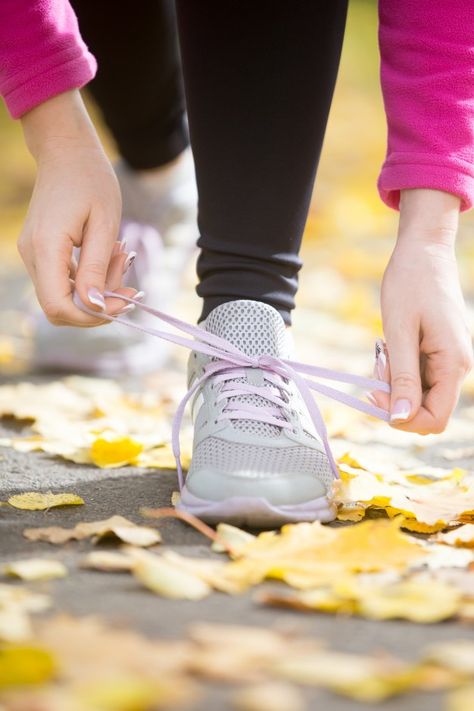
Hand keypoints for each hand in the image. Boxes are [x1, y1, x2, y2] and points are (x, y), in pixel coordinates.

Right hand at [18, 90, 135, 325]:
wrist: (67, 151)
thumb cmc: (90, 180)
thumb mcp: (104, 225)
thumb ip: (97, 269)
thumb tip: (95, 308)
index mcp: (46, 248)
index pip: (59, 307)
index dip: (91, 316)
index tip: (123, 302)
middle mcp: (33, 255)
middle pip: (60, 307)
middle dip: (98, 304)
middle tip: (129, 282)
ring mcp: (34, 254)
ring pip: (64, 295)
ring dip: (97, 289)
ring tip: (121, 258)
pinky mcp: (41, 252)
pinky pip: (64, 280)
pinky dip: (89, 278)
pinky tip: (109, 257)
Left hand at [373, 189, 472, 433]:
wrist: (423, 250)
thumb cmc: (410, 284)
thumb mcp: (399, 332)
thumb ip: (403, 378)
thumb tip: (400, 419)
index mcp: (453, 363)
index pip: (434, 420)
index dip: (403, 419)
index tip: (374, 394)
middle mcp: (458, 365)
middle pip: (426, 409)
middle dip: (396, 399)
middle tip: (375, 369)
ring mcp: (451, 358)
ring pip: (420, 392)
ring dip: (395, 382)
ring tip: (382, 351)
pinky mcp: (441, 350)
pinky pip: (419, 375)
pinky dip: (400, 369)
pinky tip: (389, 348)